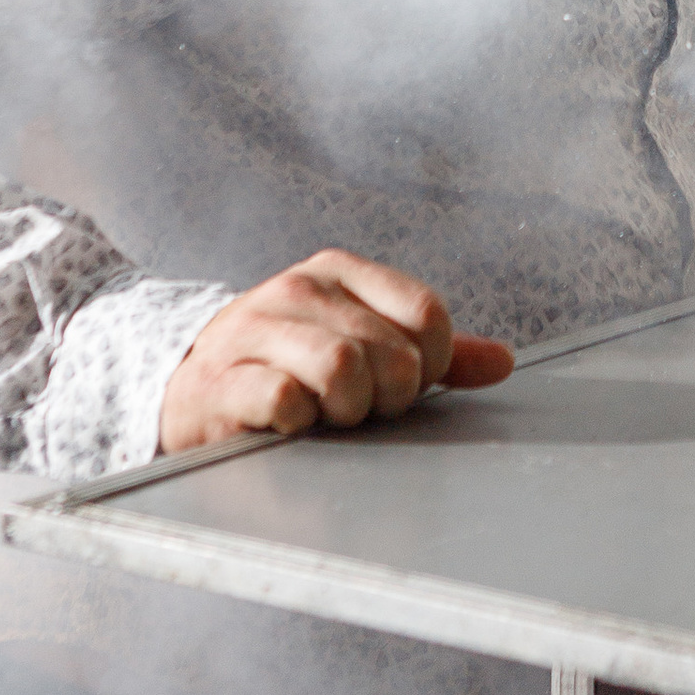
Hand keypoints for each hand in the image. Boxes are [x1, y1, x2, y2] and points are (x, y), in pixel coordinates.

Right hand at [158, 250, 513, 455]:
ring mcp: (254, 329)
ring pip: (342, 368)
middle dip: (389, 397)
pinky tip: (288, 423)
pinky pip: (284, 400)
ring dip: (346, 409)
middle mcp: (299, 288)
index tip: (403, 386)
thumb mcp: (363, 345)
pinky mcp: (221, 379)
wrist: (191, 390)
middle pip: (391, 352)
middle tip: (360, 408)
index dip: (431, 365)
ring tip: (326, 414)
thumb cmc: (290, 368)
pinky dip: (299, 422)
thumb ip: (433, 353)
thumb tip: (503, 362)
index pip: (427, 314)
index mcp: (340, 271)